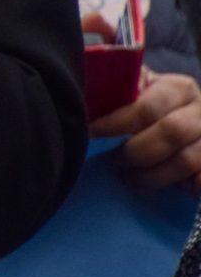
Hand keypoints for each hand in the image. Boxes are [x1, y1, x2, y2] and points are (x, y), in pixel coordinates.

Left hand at [95, 72, 200, 190]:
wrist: (187, 120)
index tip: (93, 133)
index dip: (117, 123)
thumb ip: (120, 91)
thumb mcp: (138, 91)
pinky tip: (167, 187)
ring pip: (185, 161)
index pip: (147, 107)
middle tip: (115, 161)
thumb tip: (89, 99)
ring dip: (153, 175)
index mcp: (178, 88)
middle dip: (136, 152)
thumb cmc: (151, 107)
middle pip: (170, 133)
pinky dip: (184, 187)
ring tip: (130, 178)